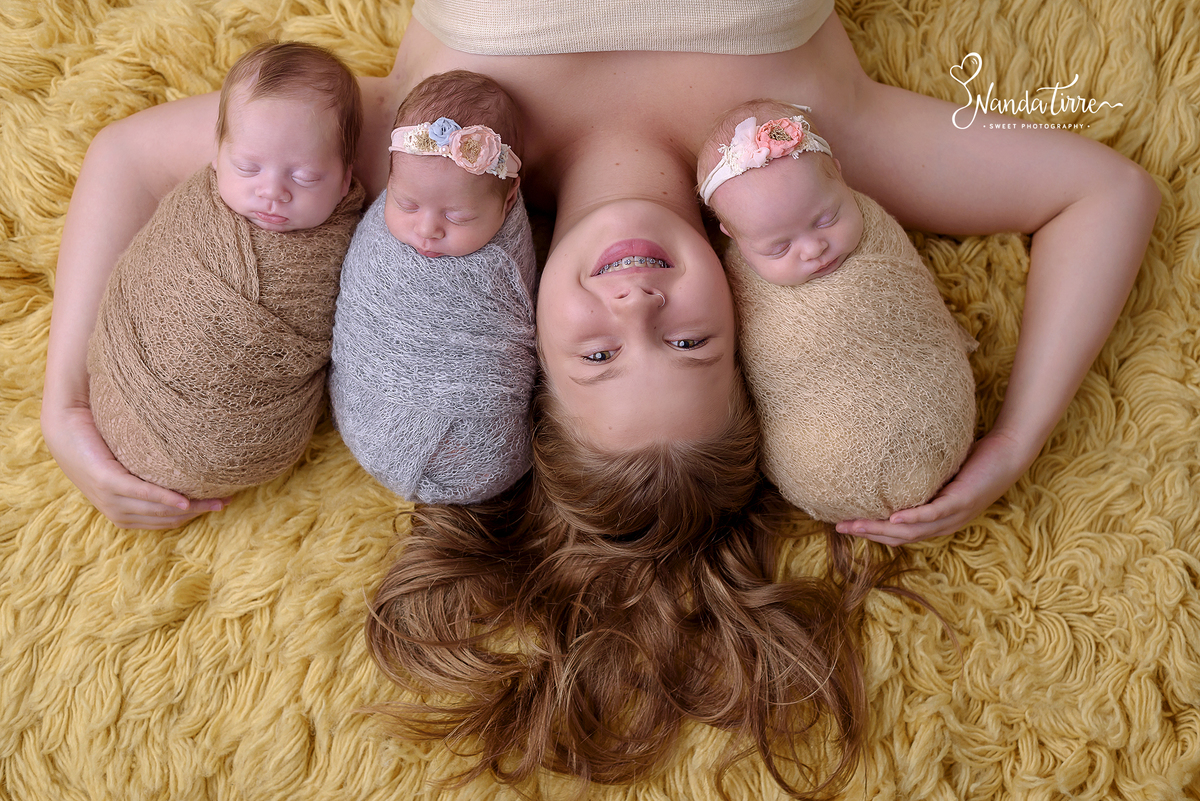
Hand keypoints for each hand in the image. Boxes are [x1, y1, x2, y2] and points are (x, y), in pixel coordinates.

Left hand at [41, 402, 227, 529]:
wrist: (66, 420)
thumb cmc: (96, 435)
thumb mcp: (123, 457)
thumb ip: (145, 467)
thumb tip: (179, 459)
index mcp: (117, 507)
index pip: (160, 521)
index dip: (190, 517)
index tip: (217, 506)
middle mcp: (112, 507)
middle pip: (163, 518)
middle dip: (196, 514)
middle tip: (224, 505)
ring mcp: (107, 496)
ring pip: (155, 510)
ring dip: (188, 509)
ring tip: (215, 502)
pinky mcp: (105, 480)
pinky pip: (139, 493)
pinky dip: (162, 499)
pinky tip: (183, 501)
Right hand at [835, 428, 1029, 545]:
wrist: (1009, 453)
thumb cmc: (975, 460)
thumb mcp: (941, 471)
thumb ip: (920, 476)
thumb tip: (890, 462)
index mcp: (938, 521)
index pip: (899, 534)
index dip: (872, 534)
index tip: (846, 525)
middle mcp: (944, 525)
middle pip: (899, 537)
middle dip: (867, 534)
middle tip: (839, 529)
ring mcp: (953, 515)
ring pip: (911, 531)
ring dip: (881, 530)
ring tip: (855, 525)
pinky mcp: (962, 502)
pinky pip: (933, 513)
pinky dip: (912, 518)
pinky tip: (894, 517)